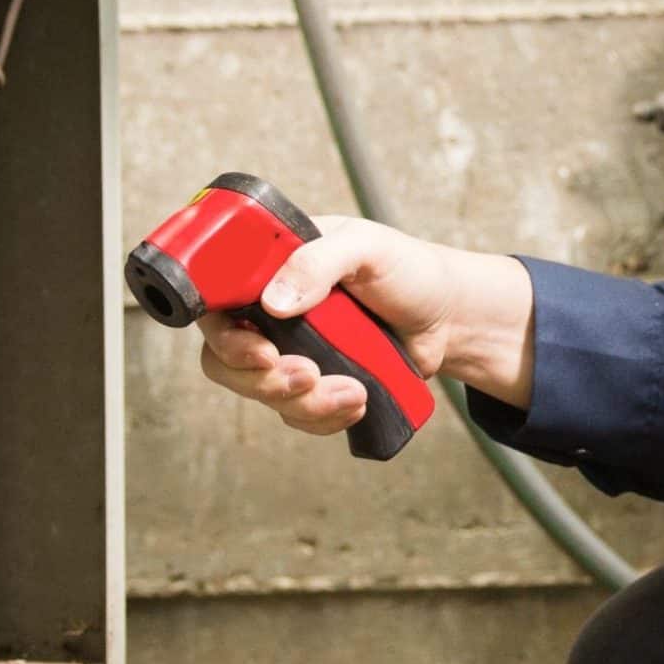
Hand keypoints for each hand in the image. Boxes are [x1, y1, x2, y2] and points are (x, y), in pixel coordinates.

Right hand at [197, 216, 530, 438]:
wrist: (448, 318)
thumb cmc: (408, 269)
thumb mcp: (368, 247)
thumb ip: (319, 261)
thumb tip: (273, 302)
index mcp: (270, 267)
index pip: (214, 300)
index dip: (223, 334)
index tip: (260, 353)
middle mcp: (268, 311)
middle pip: (224, 358)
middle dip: (264, 380)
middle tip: (308, 376)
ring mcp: (289, 350)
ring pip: (262, 394)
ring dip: (304, 402)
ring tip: (353, 390)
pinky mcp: (313, 384)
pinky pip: (296, 415)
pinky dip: (325, 417)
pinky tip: (359, 400)